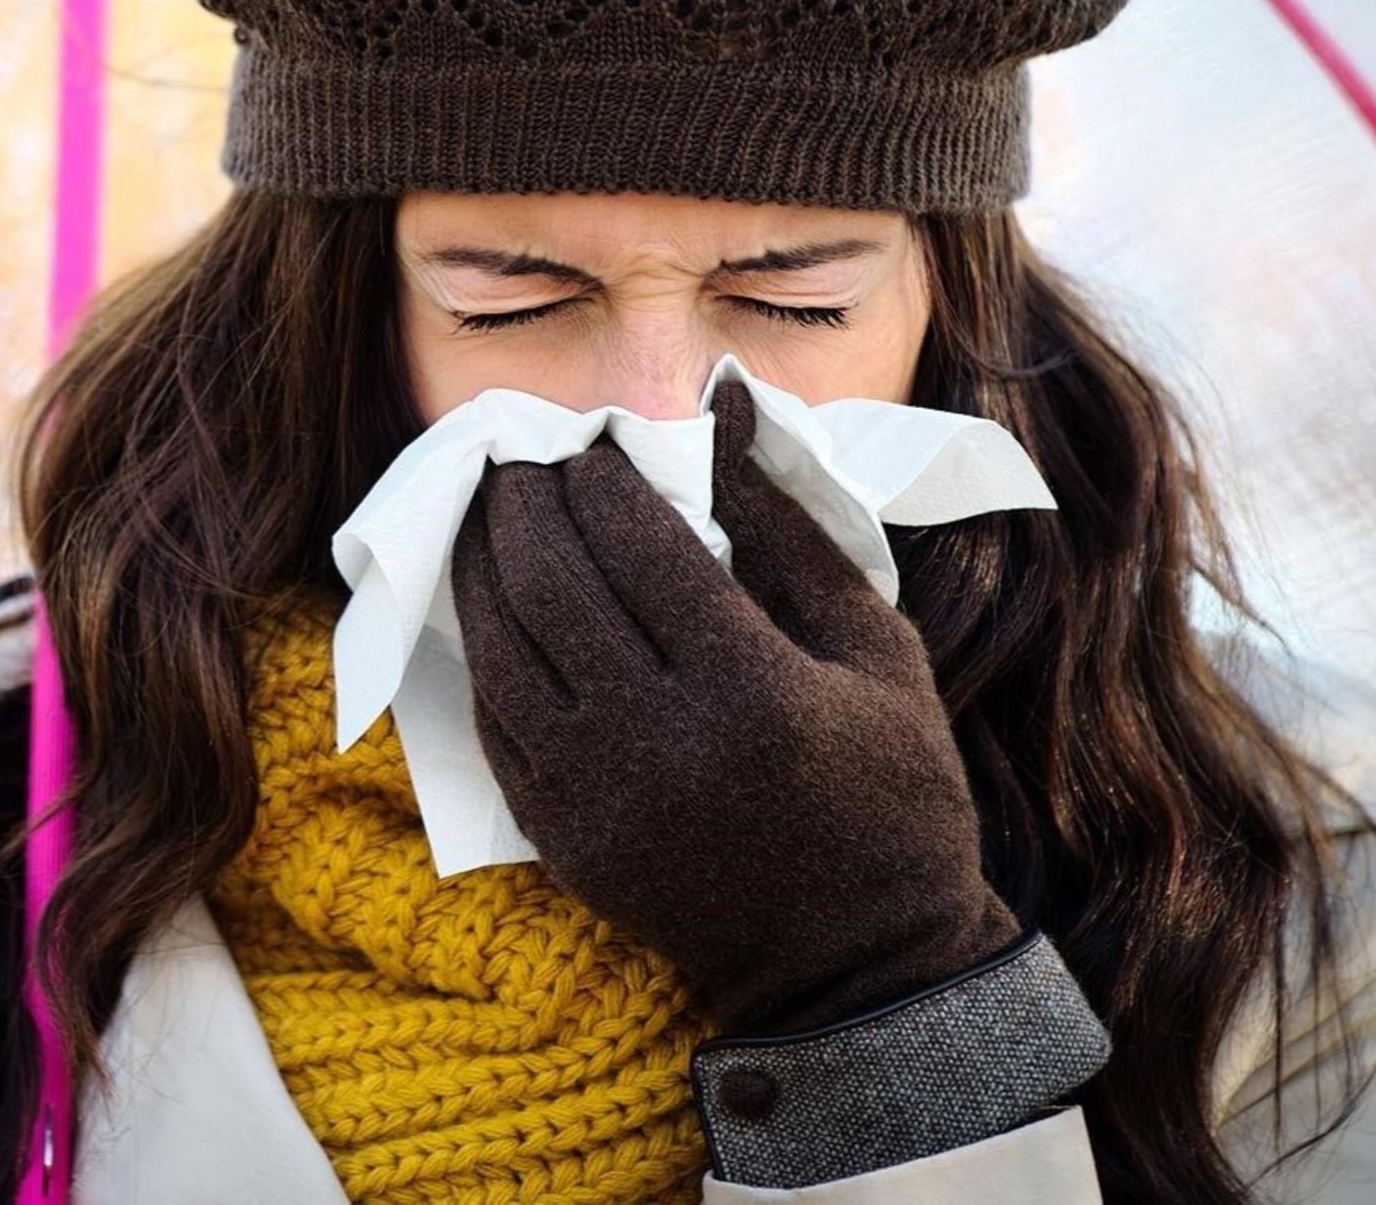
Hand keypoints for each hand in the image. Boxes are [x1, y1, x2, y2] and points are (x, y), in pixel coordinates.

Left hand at [448, 379, 1022, 1035]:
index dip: (600, 479)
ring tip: (489, 515)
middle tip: (521, 461)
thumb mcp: (878, 653)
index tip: (591, 444)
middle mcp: (659, 741)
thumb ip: (792, 530)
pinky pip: (492, 725)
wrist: (857, 963)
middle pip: (552, 586)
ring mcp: (597, 798)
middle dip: (525, 505)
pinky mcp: (563, 841)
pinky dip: (482, 654)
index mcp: (750, 688)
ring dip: (482, 568)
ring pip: (500, 652)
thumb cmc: (892, 795)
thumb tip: (725, 411)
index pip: (639, 545)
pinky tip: (490, 608)